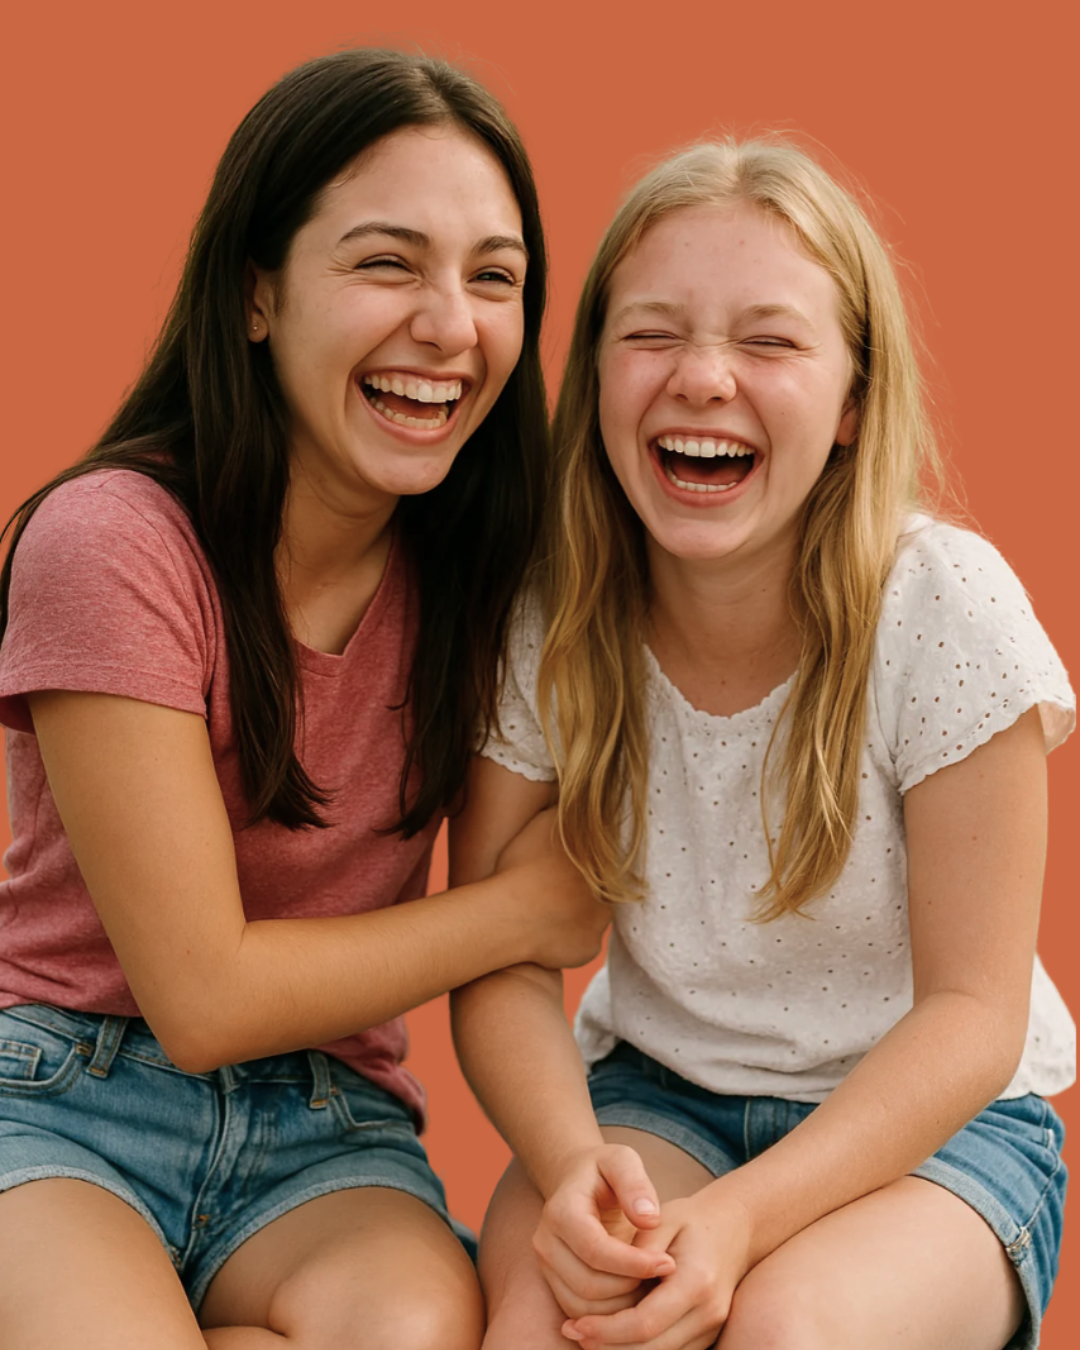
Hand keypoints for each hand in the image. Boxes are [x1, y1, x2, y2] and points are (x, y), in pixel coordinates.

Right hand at [496, 810, 610, 969]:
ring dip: (574, 915)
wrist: (510, 914)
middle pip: (599, 890)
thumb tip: (579, 802)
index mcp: (600, 861)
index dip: (581, 864)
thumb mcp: (545, 822)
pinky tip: (544, 932)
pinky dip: (566, 940)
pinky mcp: (589, 949)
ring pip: (590, 918)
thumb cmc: (522, 865)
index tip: (560, 869)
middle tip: (551, 890)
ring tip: (543, 912)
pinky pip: (579, 944)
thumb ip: (567, 813)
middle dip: (580, 891)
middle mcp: (609, 889)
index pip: (601, 862)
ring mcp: (601, 923)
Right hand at [534, 1144, 675, 1320]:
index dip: (633, 1263)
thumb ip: (636, 1184)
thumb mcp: (623, 1160)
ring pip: (583, 1305)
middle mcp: (546, 1241)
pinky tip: (635, 1293)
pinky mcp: (552, 1281)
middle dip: (630, 1286)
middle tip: (662, 1276)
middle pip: (588, 1283)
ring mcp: (546, 1264)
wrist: (577, 1180)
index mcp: (561, 1210)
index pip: (596, 1249)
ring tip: (651, 1285)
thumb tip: (649, 1219)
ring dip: (622, 1305)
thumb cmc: (604, 1170)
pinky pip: (579, 1311)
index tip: (668, 1263)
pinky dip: (609, 1313)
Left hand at [561, 1186, 752, 1349]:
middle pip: (651, 1348)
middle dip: (607, 1346)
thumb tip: (612, 1277)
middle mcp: (708, 1312)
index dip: (606, 1329)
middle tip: (572, 1332)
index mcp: (697, 1281)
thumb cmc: (691, 1220)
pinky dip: (639, 1348)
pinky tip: (612, 1335)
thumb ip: (638, 1248)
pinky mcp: (707, 1335)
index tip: (575, 1324)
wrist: (734, 1228)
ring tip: (586, 1336)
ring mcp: (711, 1328)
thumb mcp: (662, 1220)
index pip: (645, 1322)